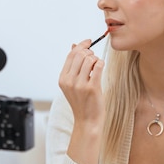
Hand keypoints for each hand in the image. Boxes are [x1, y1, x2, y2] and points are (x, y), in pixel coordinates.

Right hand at [59, 39, 104, 163]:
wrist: (87, 121)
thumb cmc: (82, 102)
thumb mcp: (73, 83)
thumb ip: (73, 65)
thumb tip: (74, 46)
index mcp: (62, 78)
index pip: (71, 55)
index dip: (81, 45)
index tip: (88, 41)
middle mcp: (69, 81)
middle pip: (80, 54)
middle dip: (90, 52)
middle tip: (94, 58)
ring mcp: (79, 84)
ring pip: (90, 59)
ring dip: (96, 59)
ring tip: (97, 67)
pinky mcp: (92, 88)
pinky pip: (98, 66)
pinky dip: (101, 64)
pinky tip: (101, 69)